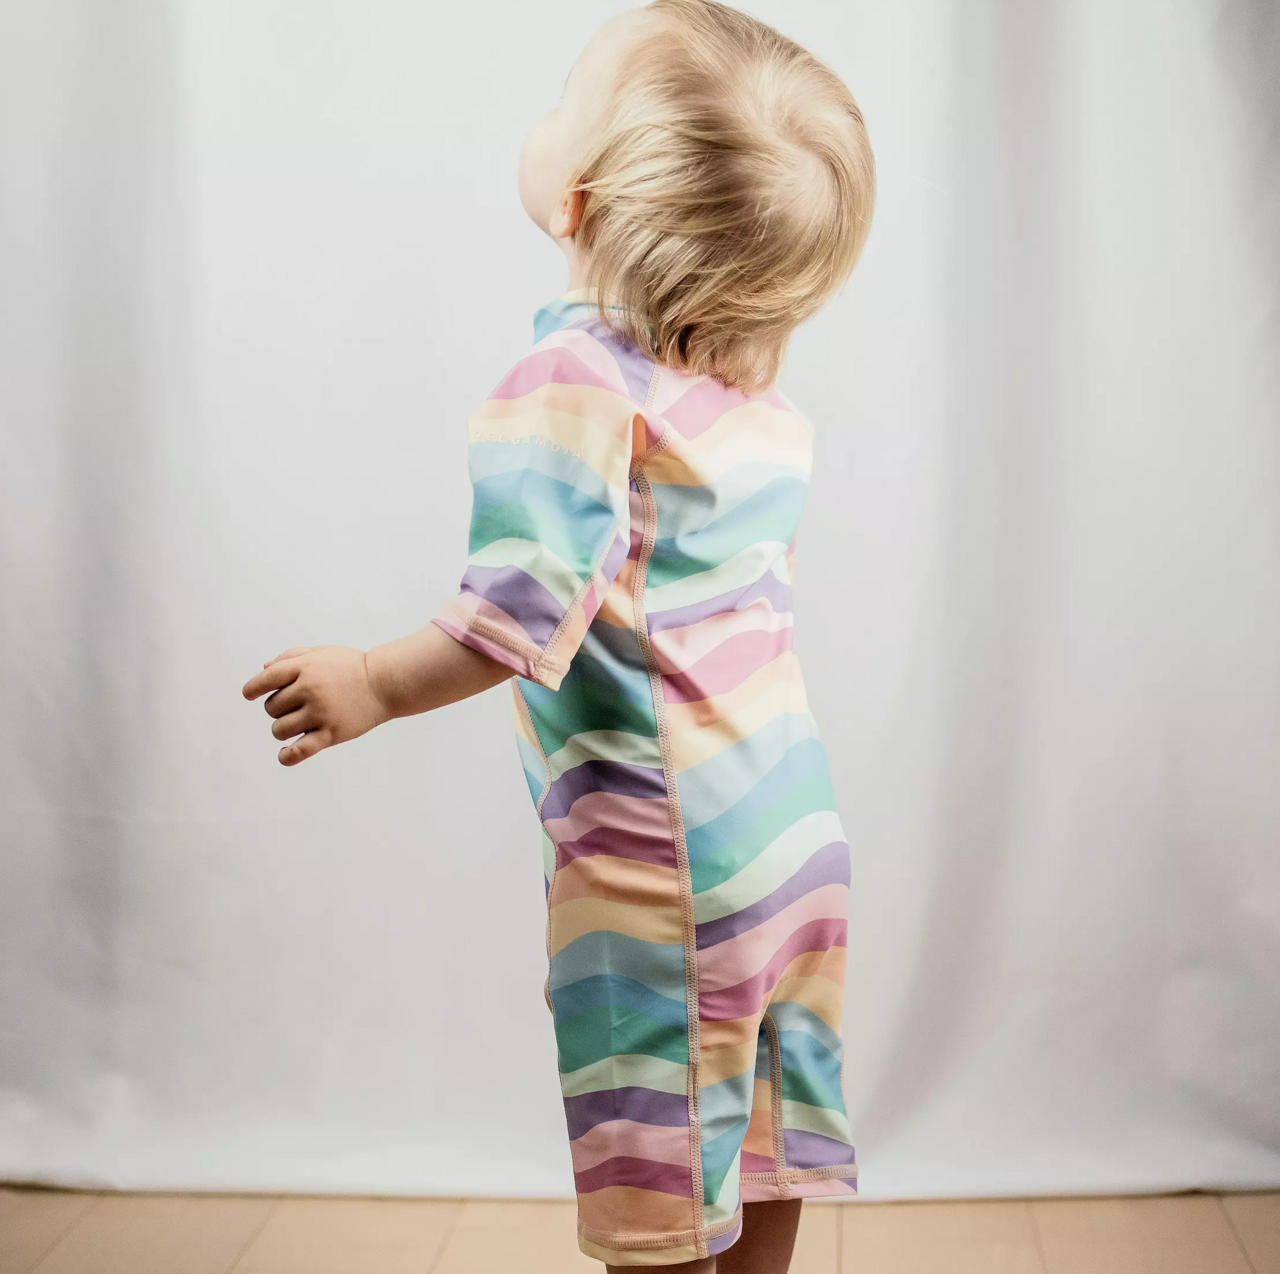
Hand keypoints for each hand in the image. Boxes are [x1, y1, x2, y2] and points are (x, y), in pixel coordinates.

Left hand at [242, 645, 390, 766]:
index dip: (253, 688)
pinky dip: (287, 756)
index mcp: (305, 668)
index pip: (266, 679)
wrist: (384, 684)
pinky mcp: (331, 734)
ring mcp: (321, 713)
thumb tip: (263, 670)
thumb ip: (291, 657)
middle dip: (278, 708)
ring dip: (282, 729)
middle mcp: (310, 689)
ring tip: (297, 724)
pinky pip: (300, 751)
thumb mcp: (322, 653)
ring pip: (280, 730)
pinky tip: (285, 754)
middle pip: (271, 707)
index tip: (249, 694)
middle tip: (296, 705)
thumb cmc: (351, 667)